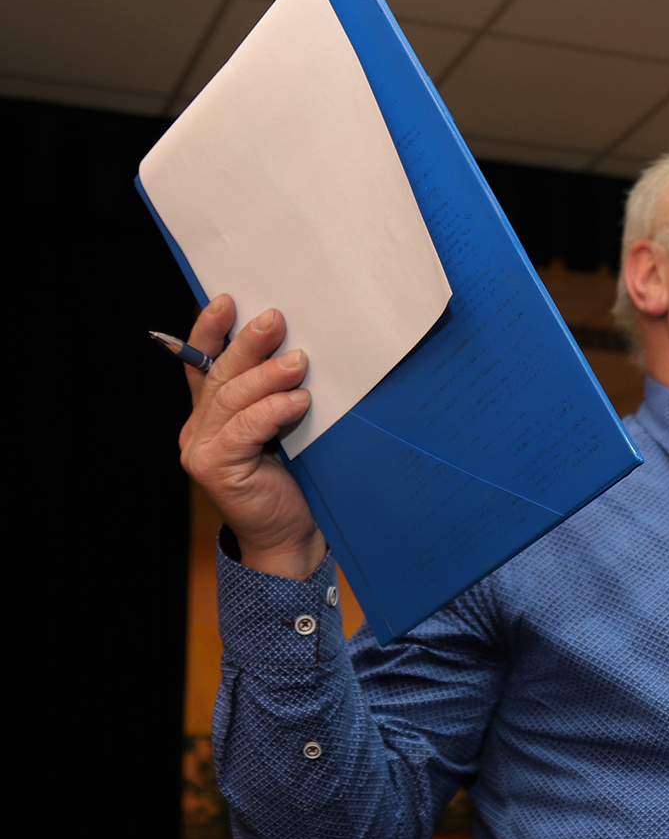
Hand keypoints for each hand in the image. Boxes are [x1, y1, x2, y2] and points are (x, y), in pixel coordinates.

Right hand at [178, 295, 325, 578]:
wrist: (292, 537)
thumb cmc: (295, 482)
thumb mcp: (286, 430)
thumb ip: (277, 397)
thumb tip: (300, 350)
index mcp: (210, 415)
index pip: (204, 365)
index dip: (211, 331)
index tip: (228, 301)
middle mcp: (198, 428)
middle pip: (220, 375)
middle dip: (247, 344)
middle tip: (275, 319)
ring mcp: (201, 449)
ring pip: (232, 398)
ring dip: (267, 375)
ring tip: (298, 361)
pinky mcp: (216, 468)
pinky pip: (244, 429)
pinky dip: (272, 411)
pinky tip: (298, 401)